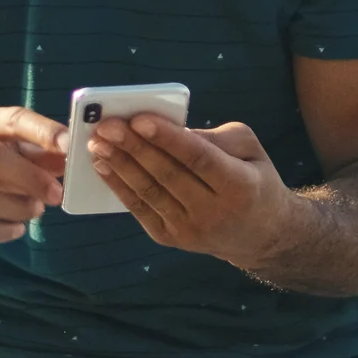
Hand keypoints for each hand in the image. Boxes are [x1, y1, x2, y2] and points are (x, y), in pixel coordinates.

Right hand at [0, 107, 66, 254]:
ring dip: (14, 206)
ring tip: (36, 211)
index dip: (42, 131)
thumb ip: (38, 156)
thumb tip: (70, 158)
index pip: (10, 119)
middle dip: (29, 175)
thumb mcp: (8, 157)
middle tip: (56, 193)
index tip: (69, 146)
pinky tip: (16, 230)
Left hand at [88, 116, 295, 269]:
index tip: (139, 118)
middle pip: (167, 176)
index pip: (198, 159)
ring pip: (149, 193)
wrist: (261, 235)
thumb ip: (215, 137)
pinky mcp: (171, 239)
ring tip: (97, 142)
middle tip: (106, 125)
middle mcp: (214, 213)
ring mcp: (190, 231)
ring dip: (119, 166)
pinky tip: (103, 166)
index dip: (167, 139)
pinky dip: (119, 187)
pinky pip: (141, 209)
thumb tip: (171, 129)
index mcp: (240, 186)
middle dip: (134, 148)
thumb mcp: (250, 149)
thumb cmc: (253, 178)